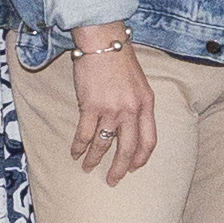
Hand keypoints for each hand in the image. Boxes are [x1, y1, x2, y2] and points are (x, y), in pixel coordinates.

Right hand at [64, 34, 159, 184]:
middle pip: (127, 148)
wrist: (103, 42)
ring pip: (103, 144)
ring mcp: (111, 109)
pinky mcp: (91, 106)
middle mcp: (131, 110)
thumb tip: (130, 128)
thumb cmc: (120, 60)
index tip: (133, 168)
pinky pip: (85, 134)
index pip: (148, 140)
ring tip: (88, 167)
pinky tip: (75, 153)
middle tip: (112, 180)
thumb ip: (138, 106)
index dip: (141, 158)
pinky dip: (79, 146)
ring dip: (94, 159)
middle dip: (119, 168)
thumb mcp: (140, 84)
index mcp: (146, 105)